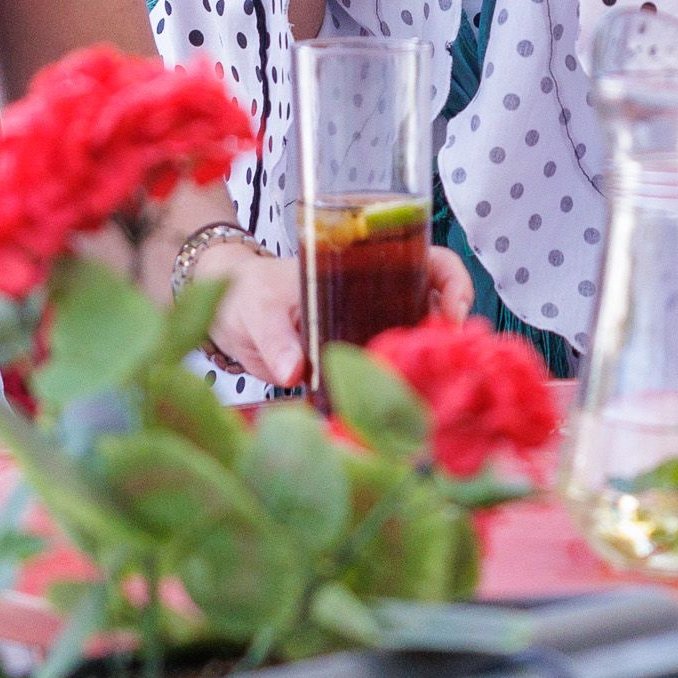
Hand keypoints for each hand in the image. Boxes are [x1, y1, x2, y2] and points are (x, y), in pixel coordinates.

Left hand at [194, 236, 476, 390]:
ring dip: (426, 371)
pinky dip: (396, 395)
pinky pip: (386, 378)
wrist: (225, 318)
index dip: (453, 282)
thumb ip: (276, 338)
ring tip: (425, 398)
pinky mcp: (355, 368)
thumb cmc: (246, 294)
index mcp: (364, 267)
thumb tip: (295, 369)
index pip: (429, 262)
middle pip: (434, 310)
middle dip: (448, 338)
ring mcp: (368, 333)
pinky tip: (395, 415)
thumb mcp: (259, 309)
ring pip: (415, 348)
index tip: (452, 314)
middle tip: (444, 368)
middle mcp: (376, 300)